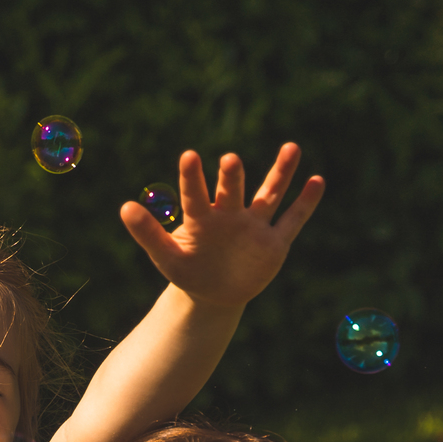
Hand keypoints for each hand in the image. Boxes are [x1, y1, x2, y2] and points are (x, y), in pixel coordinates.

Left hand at [119, 145, 323, 310]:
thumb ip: (149, 234)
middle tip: (229, 160)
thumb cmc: (189, 271)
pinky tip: (318, 181)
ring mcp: (254, 226)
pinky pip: (292, 220)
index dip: (193, 178)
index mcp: (202, 218)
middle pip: (233, 191)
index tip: (189, 156)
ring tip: (292, 147)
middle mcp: (230, 215)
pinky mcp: (274, 243)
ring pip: (270, 195)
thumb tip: (124, 207)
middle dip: (232, 177)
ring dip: (281, 173)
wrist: (213, 294)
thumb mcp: (167, 258)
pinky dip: (305, 203)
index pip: (196, 195)